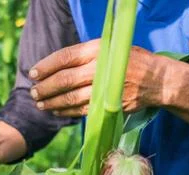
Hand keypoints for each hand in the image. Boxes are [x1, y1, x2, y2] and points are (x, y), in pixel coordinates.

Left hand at [28, 39, 169, 116]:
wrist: (156, 80)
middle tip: (33, 93)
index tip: (32, 74)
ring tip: (40, 104)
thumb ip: (83, 56)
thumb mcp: (108, 49)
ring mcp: (105, 89)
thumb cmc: (126, 61)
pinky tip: (56, 110)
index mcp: (98, 50)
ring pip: (71, 97)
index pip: (65, 57)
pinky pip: (80, 110)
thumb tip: (51, 67)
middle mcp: (100, 68)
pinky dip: (65, 111)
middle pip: (65, 80)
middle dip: (45, 88)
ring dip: (52, 102)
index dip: (46, 66)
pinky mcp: (108, 105)